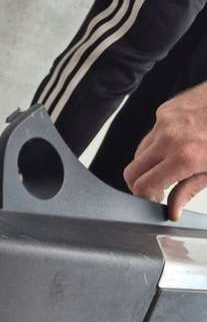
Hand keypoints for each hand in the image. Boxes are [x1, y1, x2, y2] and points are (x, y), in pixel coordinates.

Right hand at [123, 82, 206, 220]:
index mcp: (184, 157)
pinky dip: (159, 144)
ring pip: (139, 153)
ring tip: (171, 164)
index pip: (142, 187)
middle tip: (158, 187)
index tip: (155, 199)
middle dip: (140, 183)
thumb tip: (172, 210)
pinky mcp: (165, 110)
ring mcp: (165, 122)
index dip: (145, 198)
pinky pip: (151, 135)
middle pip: (132, 172)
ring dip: (149, 164)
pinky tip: (178, 143)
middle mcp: (170, 138)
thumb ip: (189, 190)